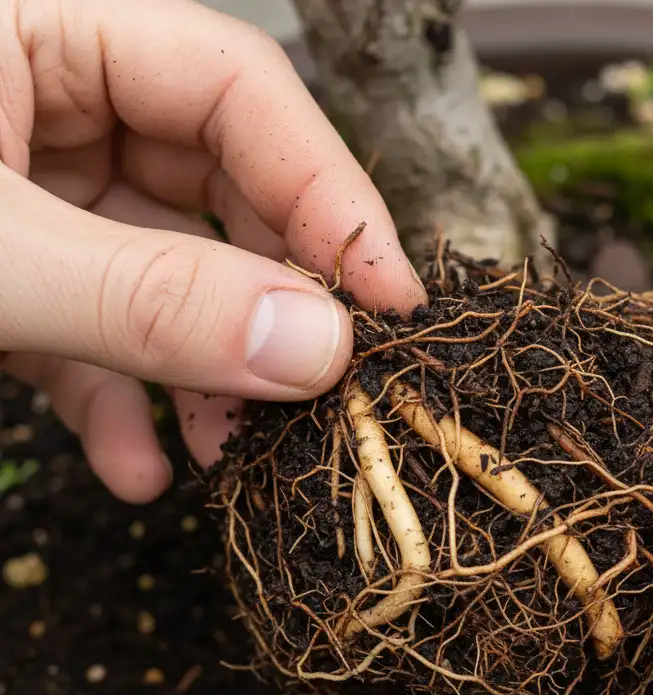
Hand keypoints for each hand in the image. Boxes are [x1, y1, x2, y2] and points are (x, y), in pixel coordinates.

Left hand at [0, 0, 424, 502]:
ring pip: (165, 277)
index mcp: (40, 30)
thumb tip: (317, 347)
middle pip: (218, 191)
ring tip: (229, 454)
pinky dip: (122, 405)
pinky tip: (137, 468)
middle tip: (317, 390)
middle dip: (267, 306)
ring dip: (202, 376)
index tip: (390, 302)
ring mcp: (31, 196)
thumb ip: (147, 297)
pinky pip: (95, 334)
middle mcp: (47, 105)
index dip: (329, 194)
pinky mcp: (13, 278)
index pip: (237, 87)